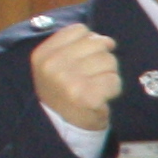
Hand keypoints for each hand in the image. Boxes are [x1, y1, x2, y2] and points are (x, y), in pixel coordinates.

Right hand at [31, 21, 121, 135]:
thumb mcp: (56, 64)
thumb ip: (75, 45)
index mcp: (43, 54)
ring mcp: (69, 81)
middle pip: (98, 43)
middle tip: (93, 75)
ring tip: (95, 86)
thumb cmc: (64, 91)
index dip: (90, 41)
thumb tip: (105, 39)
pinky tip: (102, 96)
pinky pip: (115, 80)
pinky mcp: (88, 96)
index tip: (86, 58)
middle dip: (102, 58)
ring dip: (108, 74)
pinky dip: (114, 88)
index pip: (79, 30)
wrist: (64, 127)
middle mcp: (53, 66)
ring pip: (109, 61)